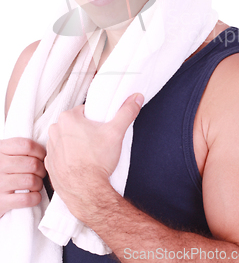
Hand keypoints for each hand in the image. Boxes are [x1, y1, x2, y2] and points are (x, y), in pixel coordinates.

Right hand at [0, 138, 46, 217]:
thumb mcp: (4, 153)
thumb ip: (20, 149)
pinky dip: (35, 198)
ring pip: (31, 181)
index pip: (27, 145)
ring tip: (36, 185)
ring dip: (39, 184)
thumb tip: (47, 150)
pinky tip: (34, 196)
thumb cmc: (1, 169)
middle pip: (33, 164)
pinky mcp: (2, 202)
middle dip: (42, 170)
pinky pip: (26, 199)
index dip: (40, 152)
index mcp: (0, 149)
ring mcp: (0, 184)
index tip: (42, 158)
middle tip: (40, 174)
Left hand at [45, 93, 142, 216]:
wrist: (87, 192)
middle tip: (98, 142)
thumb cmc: (98, 162)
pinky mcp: (50, 165)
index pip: (83, 111)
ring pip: (67, 139)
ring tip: (90, 154)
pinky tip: (81, 164)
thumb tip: (136, 98)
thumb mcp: (116, 132)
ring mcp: (51, 149)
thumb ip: (126, 112)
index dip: (95, 119)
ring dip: (76, 144)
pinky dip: (69, 158)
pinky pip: (61, 156)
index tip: (101, 129)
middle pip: (74, 125)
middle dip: (85, 131)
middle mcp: (55, 131)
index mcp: (68, 118)